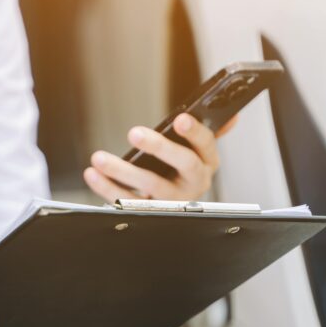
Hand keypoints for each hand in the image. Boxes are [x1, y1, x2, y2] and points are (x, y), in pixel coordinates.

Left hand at [83, 113, 237, 202]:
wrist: (176, 205)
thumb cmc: (183, 170)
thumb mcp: (199, 151)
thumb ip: (211, 131)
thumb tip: (231, 114)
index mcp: (207, 163)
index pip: (205, 146)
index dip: (194, 133)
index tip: (180, 119)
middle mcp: (193, 184)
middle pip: (182, 165)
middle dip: (159, 148)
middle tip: (135, 133)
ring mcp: (172, 201)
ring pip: (150, 187)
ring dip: (122, 172)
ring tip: (100, 158)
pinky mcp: (150, 212)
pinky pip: (128, 202)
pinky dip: (107, 189)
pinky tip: (93, 174)